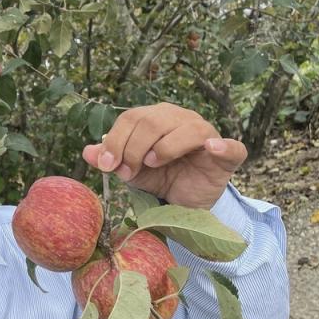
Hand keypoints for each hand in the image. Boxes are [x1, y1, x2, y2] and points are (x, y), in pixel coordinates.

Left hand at [81, 102, 246, 208]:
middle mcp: (181, 119)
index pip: (132, 118)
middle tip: (128, 171)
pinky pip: (232, 146)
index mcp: (156, 117)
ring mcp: (206, 134)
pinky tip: (211, 148)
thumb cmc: (159, 176)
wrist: (185, 201)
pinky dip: (222, 146)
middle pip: (153, 120)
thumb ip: (109, 159)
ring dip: (165, 147)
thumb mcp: (130, 169)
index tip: (108, 166)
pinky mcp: (227, 156)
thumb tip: (86, 151)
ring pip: (187, 129)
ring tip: (154, 164)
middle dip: (134, 148)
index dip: (116, 141)